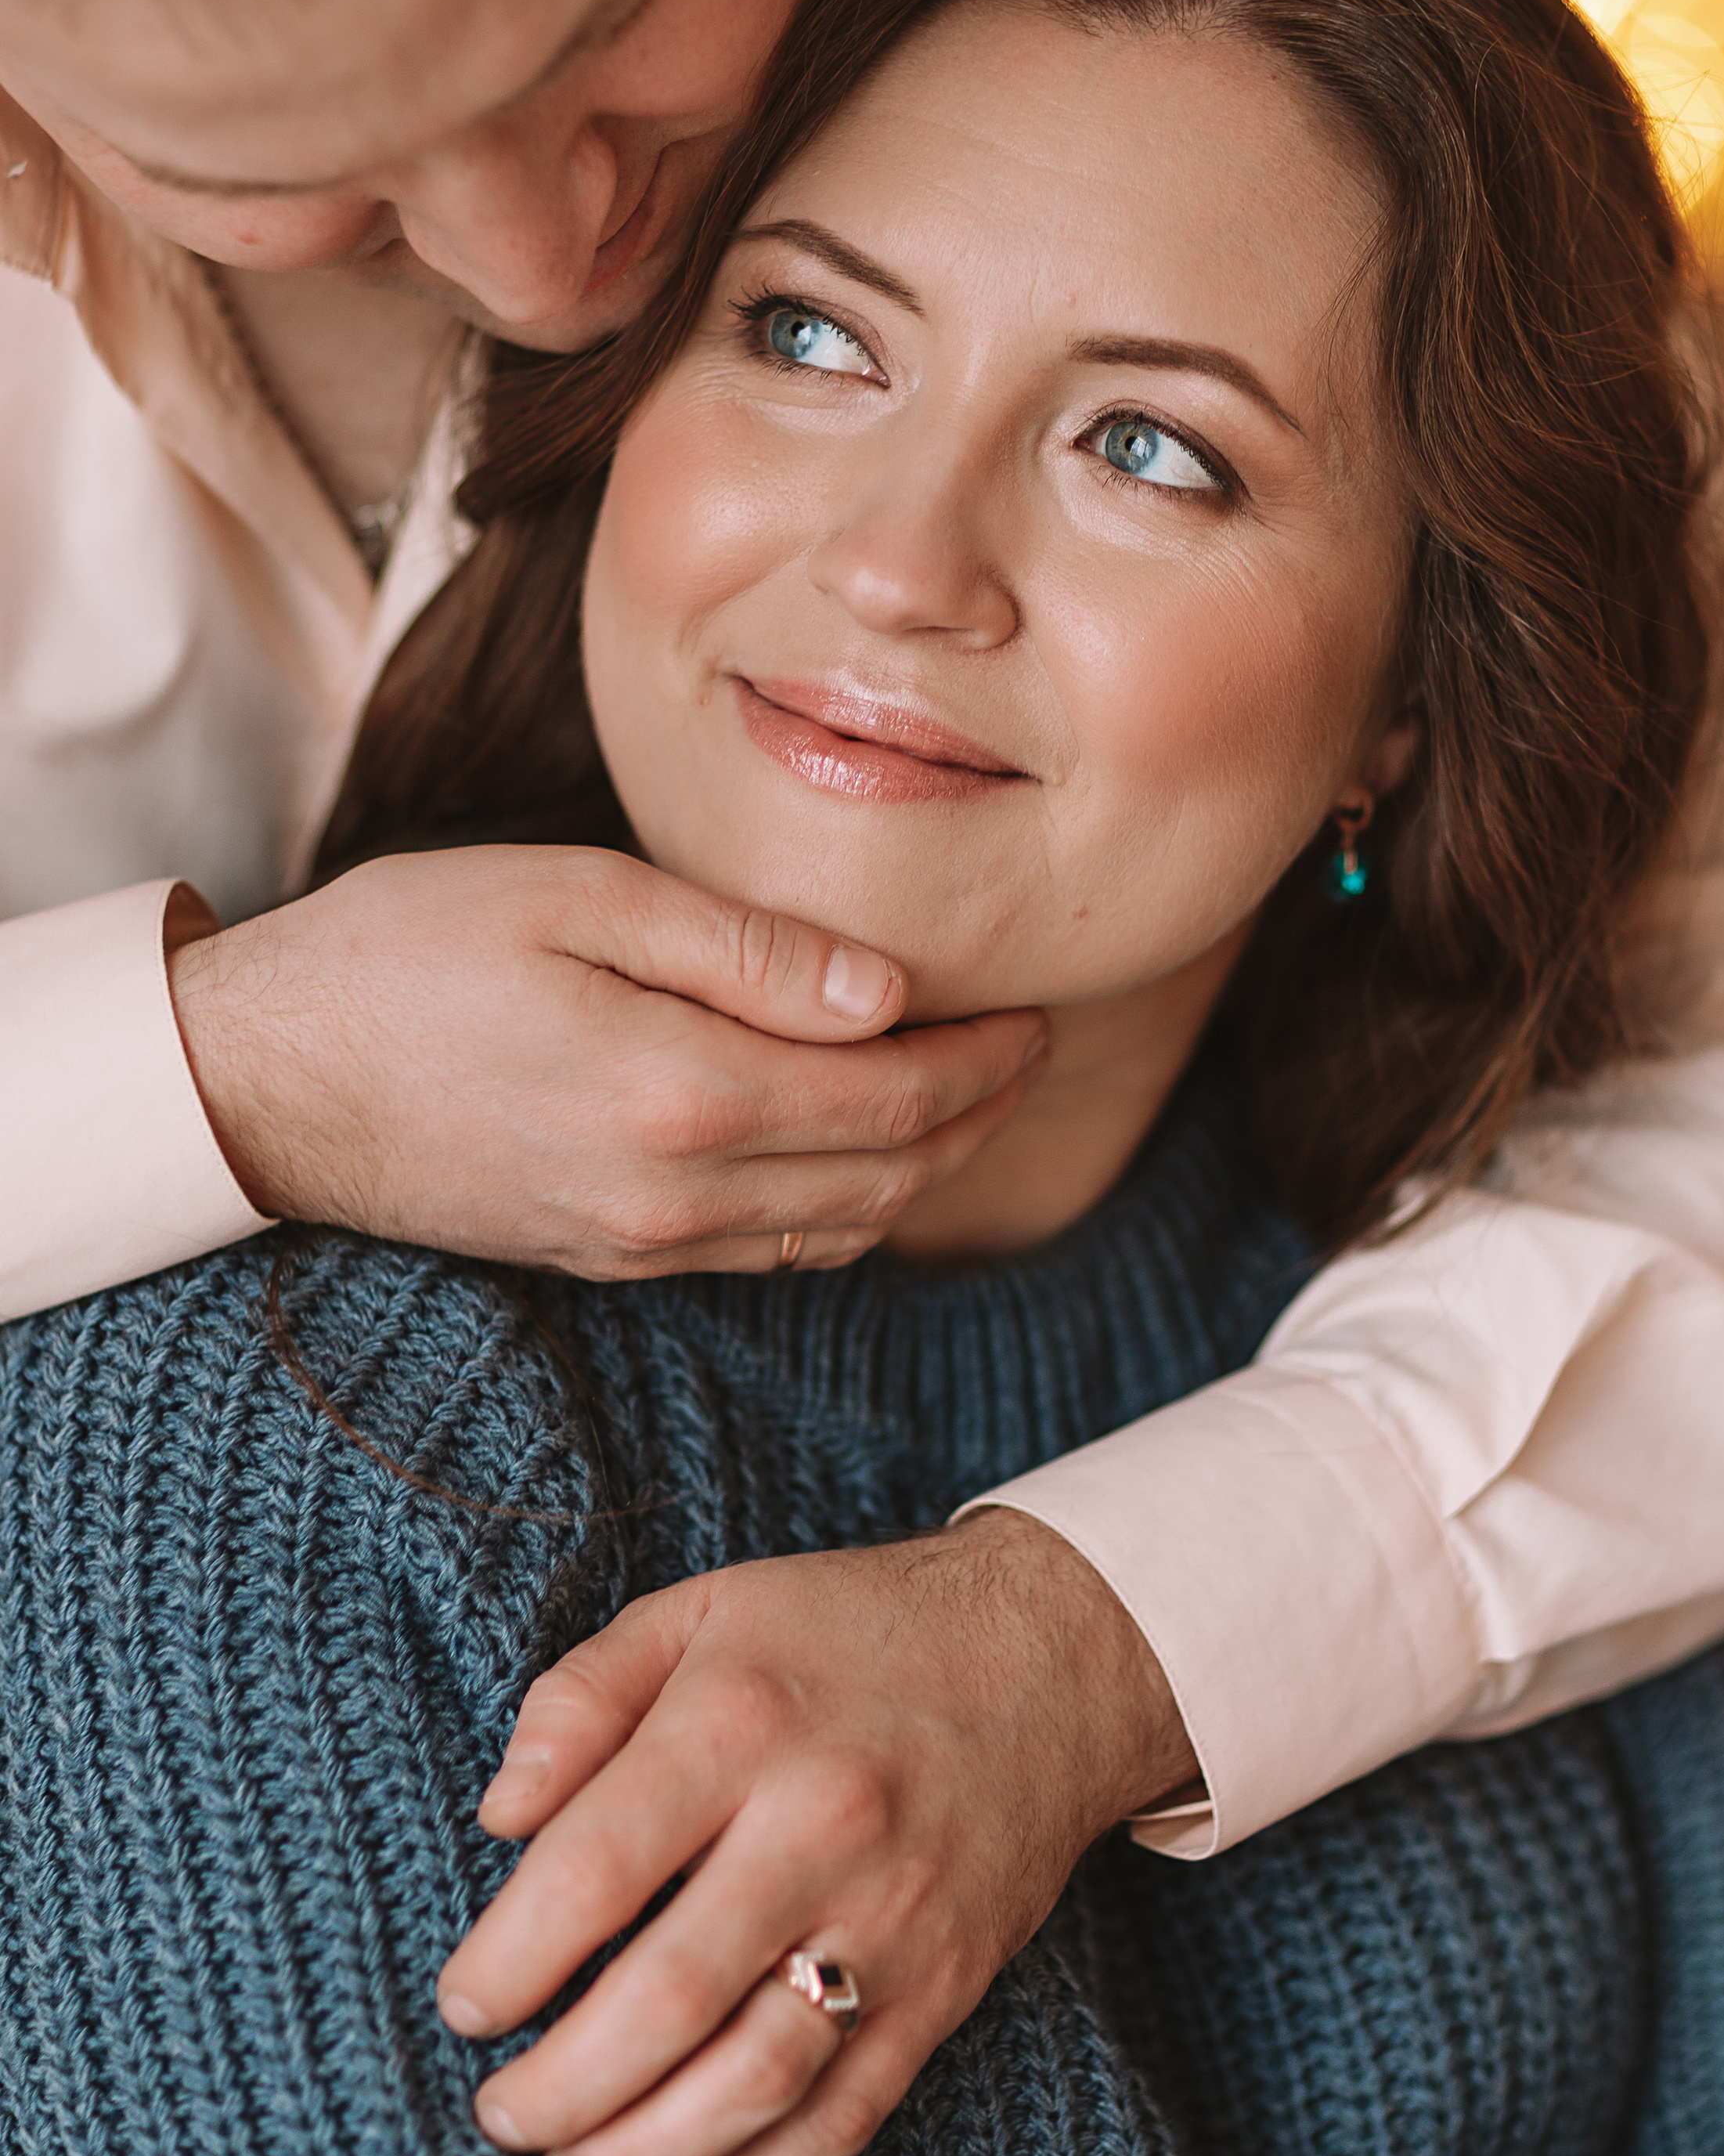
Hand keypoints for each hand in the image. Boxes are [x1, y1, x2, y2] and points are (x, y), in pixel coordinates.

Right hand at [165, 849, 1043, 1272]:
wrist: (261, 1074)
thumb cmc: (407, 951)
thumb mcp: (578, 897)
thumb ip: (745, 950)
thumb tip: (888, 994)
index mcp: (682, 1093)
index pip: (895, 1098)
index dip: (983, 1058)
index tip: (1031, 1007)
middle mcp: (676, 1194)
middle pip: (888, 1177)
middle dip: (978, 1116)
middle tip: (1027, 1047)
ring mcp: (639, 1241)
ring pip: (839, 1231)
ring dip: (925, 1172)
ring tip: (969, 1097)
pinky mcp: (604, 1257)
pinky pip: (767, 1257)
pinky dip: (845, 1212)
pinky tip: (861, 1158)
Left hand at [434, 1512, 1197, 2155]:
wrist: (1054, 1653)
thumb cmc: (846, 1632)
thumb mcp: (702, 1610)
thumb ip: (581, 1696)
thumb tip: (497, 1816)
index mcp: (739, 1721)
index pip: (594, 1868)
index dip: (510, 1959)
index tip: (464, 2008)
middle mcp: (818, 1824)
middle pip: (665, 1997)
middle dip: (557, 2086)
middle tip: (498, 2115)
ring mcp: (893, 1914)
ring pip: (754, 2078)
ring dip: (642, 2152)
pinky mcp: (947, 1984)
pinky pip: (846, 2114)